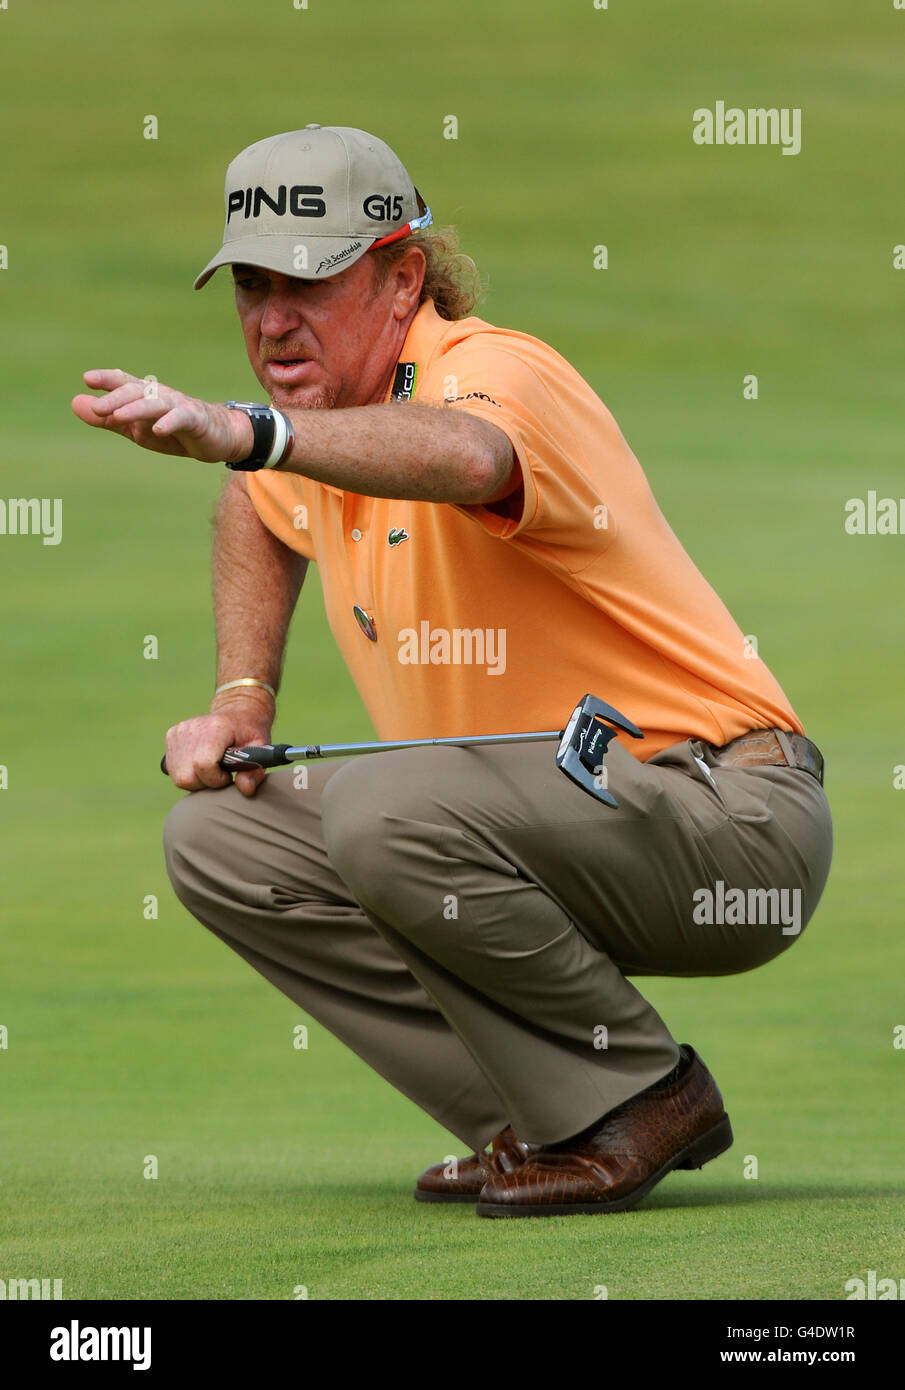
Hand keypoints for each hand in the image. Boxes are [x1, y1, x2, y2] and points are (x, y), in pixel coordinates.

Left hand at [71, 369, 252, 462]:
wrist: (216, 437)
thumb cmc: (172, 430)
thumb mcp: (135, 428)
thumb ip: (107, 418)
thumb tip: (75, 403)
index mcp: (144, 395)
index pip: (123, 382)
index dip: (107, 380)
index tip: (88, 379)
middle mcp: (160, 395)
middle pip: (136, 391)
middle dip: (116, 398)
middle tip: (98, 408)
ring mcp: (178, 405)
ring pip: (155, 403)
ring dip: (136, 409)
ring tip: (118, 416)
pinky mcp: (196, 419)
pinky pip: (181, 418)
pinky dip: (169, 423)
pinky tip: (157, 430)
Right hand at [164, 703, 272, 796]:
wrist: (237, 710)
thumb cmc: (250, 732)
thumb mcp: (261, 748)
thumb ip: (255, 771)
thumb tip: (245, 789)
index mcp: (217, 728)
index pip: (203, 765)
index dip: (215, 779)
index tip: (227, 776)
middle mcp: (194, 727)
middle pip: (186, 776)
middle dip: (204, 783)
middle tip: (219, 774)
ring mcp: (180, 731)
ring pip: (177, 775)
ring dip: (195, 778)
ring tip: (211, 767)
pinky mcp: (172, 735)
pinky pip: (172, 767)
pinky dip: (186, 771)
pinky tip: (201, 762)